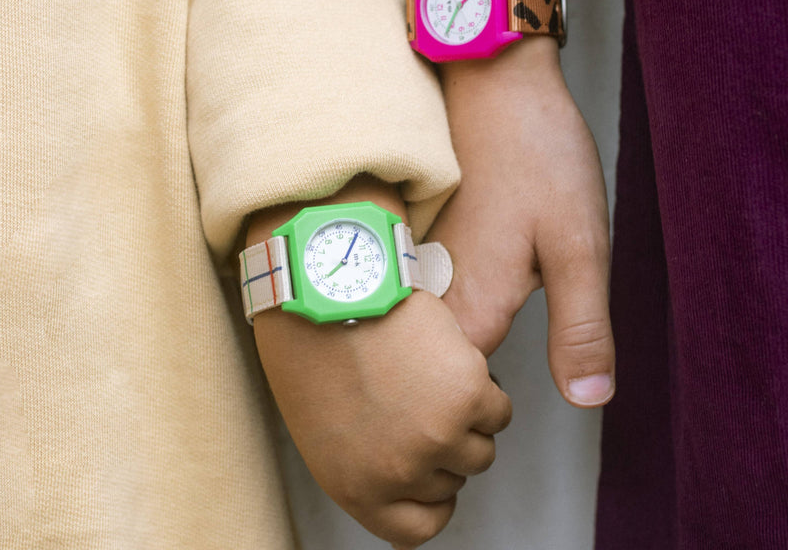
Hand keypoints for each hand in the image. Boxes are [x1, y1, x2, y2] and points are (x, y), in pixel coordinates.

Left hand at [255, 293, 511, 546]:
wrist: (326, 289)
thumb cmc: (316, 347)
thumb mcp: (326, 431)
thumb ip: (367, 470)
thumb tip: (400, 500)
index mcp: (358, 488)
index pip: (418, 528)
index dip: (432, 497)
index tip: (434, 471)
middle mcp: (399, 472)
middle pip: (454, 481)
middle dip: (445, 444)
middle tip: (423, 400)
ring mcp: (436, 436)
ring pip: (481, 450)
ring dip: (468, 419)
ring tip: (436, 378)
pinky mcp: (466, 394)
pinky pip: (499, 412)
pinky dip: (486, 391)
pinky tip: (455, 363)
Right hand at [427, 39, 614, 406]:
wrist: (493, 85)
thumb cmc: (538, 157)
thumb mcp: (580, 245)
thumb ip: (582, 328)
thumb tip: (588, 399)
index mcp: (472, 306)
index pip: (466, 397)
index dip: (486, 408)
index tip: (504, 401)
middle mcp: (432, 293)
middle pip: (437, 369)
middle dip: (463, 379)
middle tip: (503, 341)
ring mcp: (420, 264)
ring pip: (429, 332)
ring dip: (452, 339)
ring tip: (492, 304)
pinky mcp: (421, 241)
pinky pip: (425, 295)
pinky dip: (445, 301)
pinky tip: (478, 271)